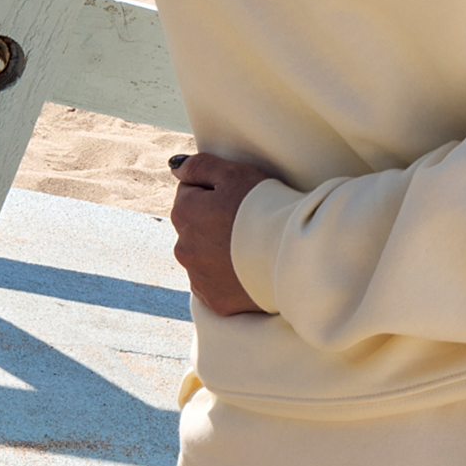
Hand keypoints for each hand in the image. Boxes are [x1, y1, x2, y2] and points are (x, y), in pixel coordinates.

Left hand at [169, 151, 272, 314]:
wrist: (289, 255)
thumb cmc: (263, 206)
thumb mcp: (233, 173)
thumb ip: (200, 166)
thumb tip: (176, 167)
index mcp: (184, 213)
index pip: (189, 192)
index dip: (214, 188)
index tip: (237, 193)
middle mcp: (182, 248)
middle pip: (194, 225)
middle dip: (212, 219)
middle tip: (245, 216)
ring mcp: (197, 277)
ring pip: (203, 254)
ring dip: (218, 247)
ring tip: (249, 242)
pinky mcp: (213, 300)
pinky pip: (215, 282)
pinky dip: (227, 273)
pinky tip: (247, 265)